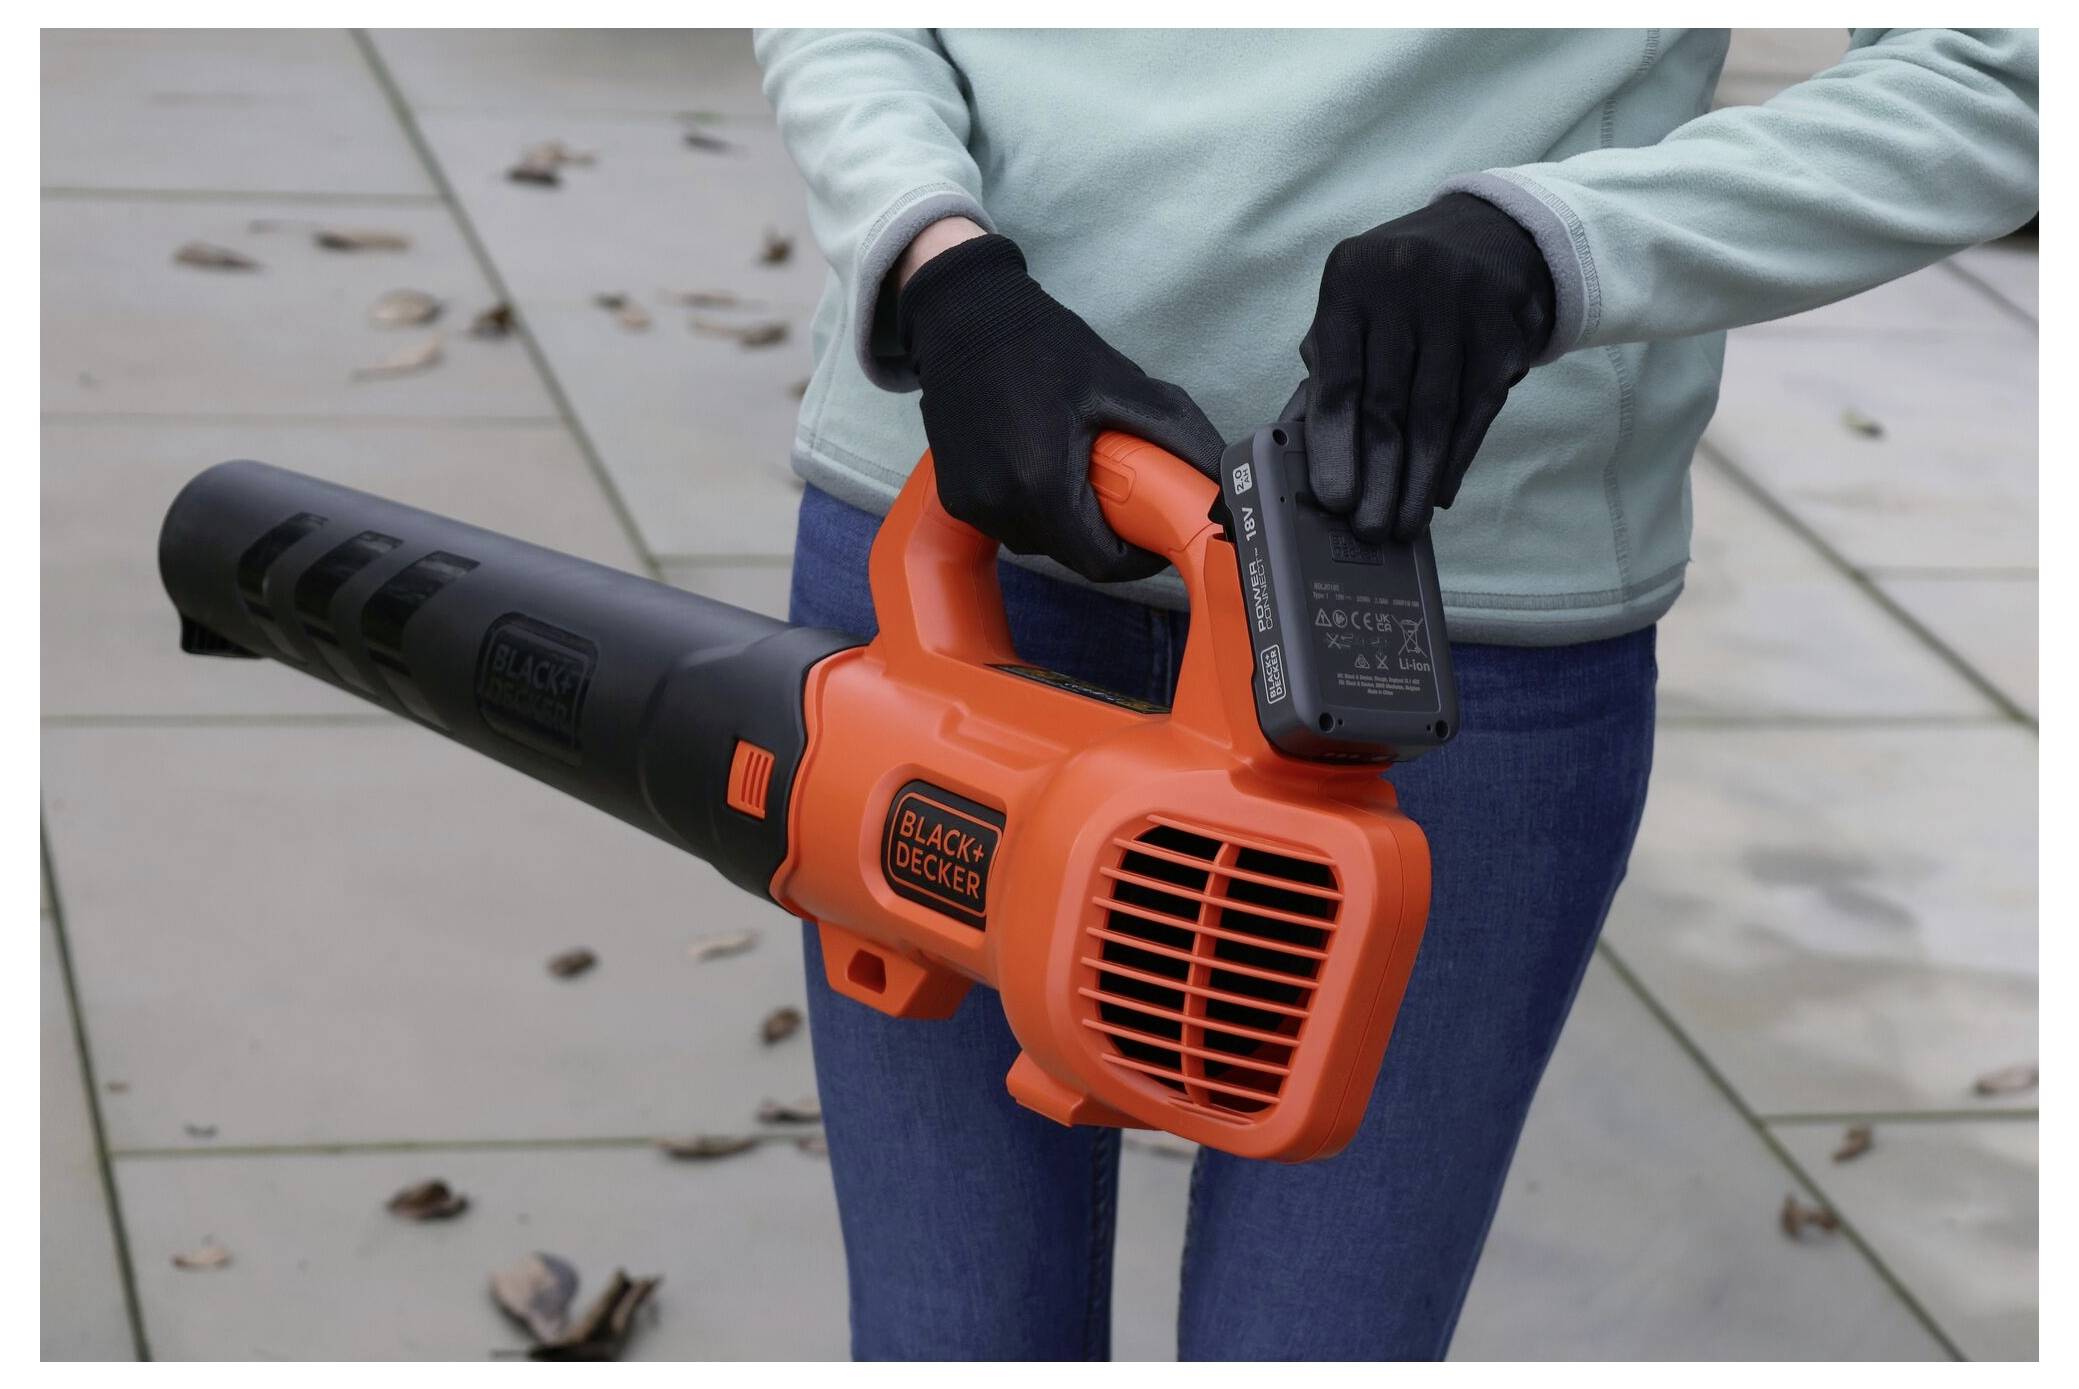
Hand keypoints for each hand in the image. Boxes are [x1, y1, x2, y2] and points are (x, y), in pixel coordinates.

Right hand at [897, 233, 1225, 581]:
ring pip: (1040, 544)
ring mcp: (973, 506)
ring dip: (1068, 524)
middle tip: (1124, 492)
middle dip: (1105, 535)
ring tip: (1079, 471)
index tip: (1155, 536)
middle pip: (1072, 556)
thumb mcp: (1120, 384)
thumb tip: (1221, 478)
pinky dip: (1034, 509)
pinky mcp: (956, 500)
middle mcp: (1002, 505)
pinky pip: (1009, 525)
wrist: (964, 318)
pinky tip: (1040, 464)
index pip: (1102, 563)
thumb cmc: (1041, 345)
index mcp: (1044, 483)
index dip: (1137, 560)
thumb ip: (1177, 435)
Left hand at [1300, 193, 1555, 542]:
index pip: (1340, 379)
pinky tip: (1438, 492)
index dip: (1336, 446)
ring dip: (1417, 480)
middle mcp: (1406, 286)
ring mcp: (1463, 306)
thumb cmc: (1398, 289)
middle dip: (1379, 477)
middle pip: (1389, 404)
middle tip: (1369, 529)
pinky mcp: (1505, 330)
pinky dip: (1456, 457)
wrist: (1489, 235)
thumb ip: (1331, 366)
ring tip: (1402, 525)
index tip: (1335, 498)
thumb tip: (1310, 451)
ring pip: (1436, 415)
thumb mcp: (1354, 306)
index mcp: (1351, 280)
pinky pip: (1477, 410)